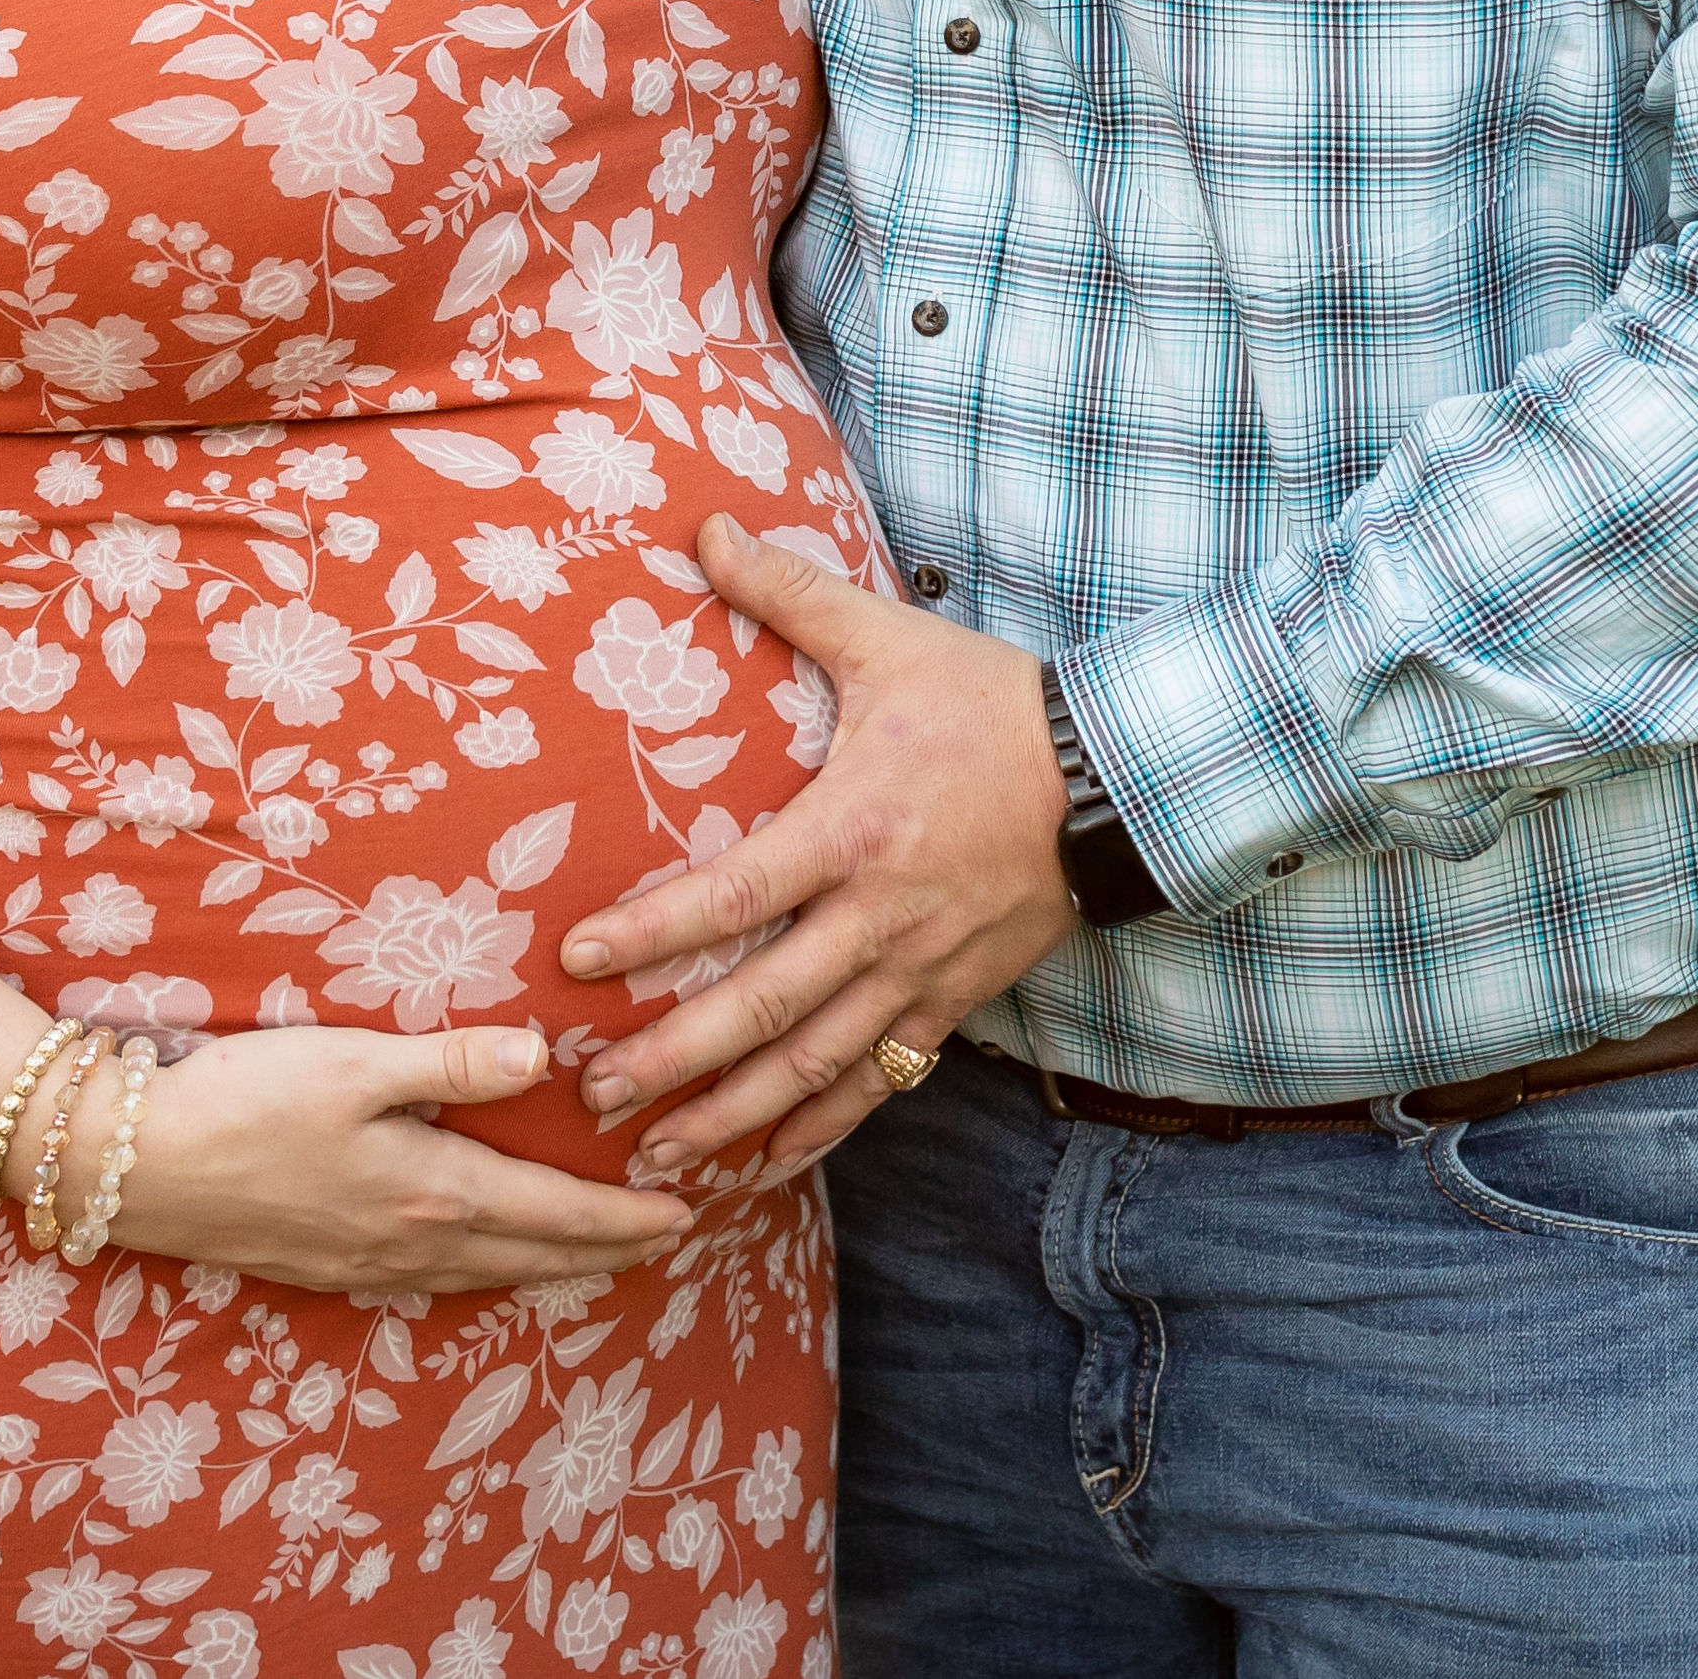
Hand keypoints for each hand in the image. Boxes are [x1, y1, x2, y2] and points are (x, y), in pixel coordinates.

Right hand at [89, 1024, 695, 1300]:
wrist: (135, 1166)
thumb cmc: (244, 1100)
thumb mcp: (355, 1063)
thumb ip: (453, 1062)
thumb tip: (546, 1059)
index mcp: (433, 1191)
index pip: (555, 1211)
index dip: (624, 1217)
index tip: (683, 1215)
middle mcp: (412, 1244)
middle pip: (533, 1255)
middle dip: (606, 1250)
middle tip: (665, 1241)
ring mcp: (367, 1266)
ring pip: (486, 1275)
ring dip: (548, 1265)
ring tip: (593, 1255)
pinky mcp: (326, 1269)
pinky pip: (435, 1281)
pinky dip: (485, 1272)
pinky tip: (479, 1262)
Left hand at [560, 512, 1076, 1190]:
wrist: (1119, 776)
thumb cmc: (991, 705)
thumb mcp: (889, 640)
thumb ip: (790, 592)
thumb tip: (705, 529)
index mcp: (851, 831)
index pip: (734, 893)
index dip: (653, 932)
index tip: (577, 960)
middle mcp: (878, 918)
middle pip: (761, 1008)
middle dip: (670, 1060)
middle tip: (590, 1095)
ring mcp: (917, 973)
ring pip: (812, 1067)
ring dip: (728, 1119)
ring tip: (651, 1157)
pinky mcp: (950, 1004)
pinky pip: (874, 1083)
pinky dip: (814, 1131)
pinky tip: (757, 1168)